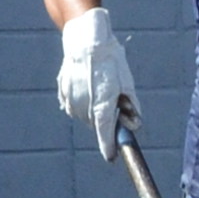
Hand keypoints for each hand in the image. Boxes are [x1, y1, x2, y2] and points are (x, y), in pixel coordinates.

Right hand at [56, 7, 134, 159]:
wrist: (85, 39)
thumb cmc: (110, 60)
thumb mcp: (127, 82)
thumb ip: (132, 106)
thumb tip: (134, 123)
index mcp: (101, 108)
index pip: (105, 137)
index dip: (109, 148)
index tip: (112, 158)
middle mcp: (84, 108)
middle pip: (97, 125)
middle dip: (105, 119)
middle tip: (114, 99)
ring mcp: (72, 101)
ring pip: (85, 115)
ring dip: (93, 109)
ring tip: (100, 86)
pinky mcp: (64, 92)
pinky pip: (75, 104)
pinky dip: (83, 100)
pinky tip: (88, 84)